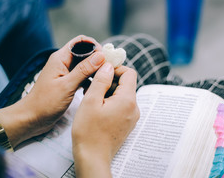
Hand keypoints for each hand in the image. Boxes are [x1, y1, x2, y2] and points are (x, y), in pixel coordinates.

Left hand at [0, 35, 103, 146]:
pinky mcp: (68, 83)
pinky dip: (90, 80)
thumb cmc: (45, 102)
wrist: (31, 119)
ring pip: (85, 65)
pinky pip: (83, 76)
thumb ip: (84, 70)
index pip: (81, 42)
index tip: (105, 57)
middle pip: (85, 53)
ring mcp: (66, 73)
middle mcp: (63, 62)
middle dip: (98, 58)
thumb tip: (101, 55)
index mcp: (60, 58)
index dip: (95, 46)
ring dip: (95, 70)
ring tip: (104, 79)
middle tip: (109, 69)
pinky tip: (96, 87)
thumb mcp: (67, 86)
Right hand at [72, 63, 138, 177]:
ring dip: (108, 91)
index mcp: (128, 100)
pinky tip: (95, 106)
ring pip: (122, 95)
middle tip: (91, 84)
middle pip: (126, 84)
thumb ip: (101, 80)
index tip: (101, 71)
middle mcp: (134, 108)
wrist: (92, 158)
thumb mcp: (91, 101)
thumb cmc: (89, 131)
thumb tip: (108, 65)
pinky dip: (110, 101)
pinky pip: (121, 105)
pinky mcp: (126, 123)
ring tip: (91, 96)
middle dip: (109, 80)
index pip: (129, 73)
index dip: (116, 68)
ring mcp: (131, 117)